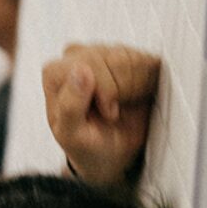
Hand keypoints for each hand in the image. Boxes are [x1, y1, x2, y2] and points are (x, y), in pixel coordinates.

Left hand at [43, 43, 161, 187]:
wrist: (110, 153)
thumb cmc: (86, 144)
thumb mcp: (72, 135)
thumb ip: (70, 105)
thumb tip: (80, 69)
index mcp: (57, 73)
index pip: (91, 63)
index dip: (106, 90)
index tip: (107, 112)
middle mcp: (79, 57)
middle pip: (116, 59)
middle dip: (123, 91)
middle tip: (114, 113)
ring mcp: (105, 54)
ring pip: (135, 59)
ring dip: (136, 88)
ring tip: (124, 106)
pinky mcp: (128, 58)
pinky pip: (149, 62)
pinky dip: (148, 84)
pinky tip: (135, 98)